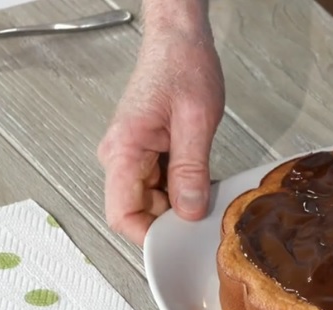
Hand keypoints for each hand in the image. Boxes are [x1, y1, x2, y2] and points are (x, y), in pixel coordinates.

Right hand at [97, 28, 224, 245]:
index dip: (149, 236)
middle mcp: (122, 155)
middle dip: (173, 221)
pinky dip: (185, 189)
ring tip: (210, 193)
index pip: (122, 214)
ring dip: (182, 204)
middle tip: (208, 219)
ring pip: (153, 200)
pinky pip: (163, 184)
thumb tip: (190, 212)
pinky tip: (205, 182)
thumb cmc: (183, 67)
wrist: (180, 41)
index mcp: (124, 149)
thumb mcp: (196, 121)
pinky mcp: (149, 152)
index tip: (179, 244)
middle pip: (140, 211)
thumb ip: (191, 170)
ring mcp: (134, 155)